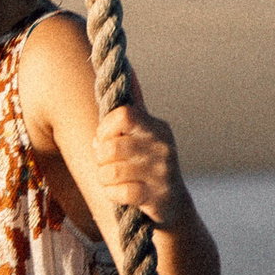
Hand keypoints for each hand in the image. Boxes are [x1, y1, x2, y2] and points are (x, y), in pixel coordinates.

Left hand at [100, 95, 186, 227]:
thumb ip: (130, 110)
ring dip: (104, 178)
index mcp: (158, 127)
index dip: (105, 127)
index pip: (123, 114)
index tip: (105, 137)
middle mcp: (163, 147)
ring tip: (114, 179)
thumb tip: (126, 67)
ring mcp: (162, 173)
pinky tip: (121, 194)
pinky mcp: (157, 197)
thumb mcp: (143, 135)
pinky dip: (112, 195)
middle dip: (100, 158)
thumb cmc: (148, 165)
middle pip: (110, 146)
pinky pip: (118, 193)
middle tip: (108, 163)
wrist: (174, 207)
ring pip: (109, 171)